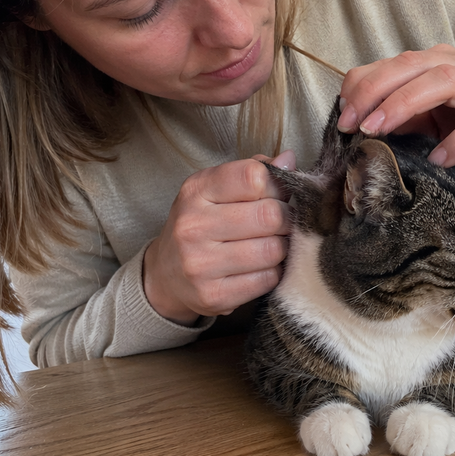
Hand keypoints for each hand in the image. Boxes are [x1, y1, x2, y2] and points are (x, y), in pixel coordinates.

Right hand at [142, 150, 296, 324]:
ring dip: (282, 247)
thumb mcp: (216, 189)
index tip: (276, 194)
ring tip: (271, 244)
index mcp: (196, 190)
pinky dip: (273, 272)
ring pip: (273, 250)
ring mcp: (200, 264)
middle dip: (286, 218)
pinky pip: (268, 279)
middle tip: (281, 223)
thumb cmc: (201, 223)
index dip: (276, 185)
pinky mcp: (214, 295)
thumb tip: (289, 159)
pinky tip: (261, 267)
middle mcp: (193, 225)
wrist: (166, 273)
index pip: (253, 176)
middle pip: (270, 215)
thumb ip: (254, 172)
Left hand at [336, 45, 454, 176]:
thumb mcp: (452, 111)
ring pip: (444, 83)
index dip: (366, 85)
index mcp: (450, 64)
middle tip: (351, 123)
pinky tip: (439, 160)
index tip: (343, 115)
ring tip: (379, 131)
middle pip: (415, 65)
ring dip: (404, 105)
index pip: (399, 62)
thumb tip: (368, 123)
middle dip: (376, 91)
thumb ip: (414, 112)